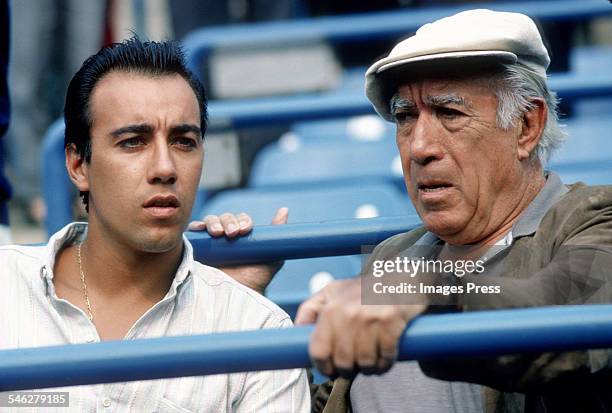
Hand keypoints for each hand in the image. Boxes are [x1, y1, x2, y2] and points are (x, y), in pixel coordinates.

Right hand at [188, 208, 288, 293]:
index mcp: (242, 234)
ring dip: (213, 222)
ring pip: (210, 222)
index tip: (246, 230)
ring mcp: (210, 241)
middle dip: (228, 221)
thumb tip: (284, 210)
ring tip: (218, 233)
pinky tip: (198, 228)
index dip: (243, 220)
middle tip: (232, 233)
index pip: (241, 219)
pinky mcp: (197, 249)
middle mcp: (225, 235)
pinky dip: (196, 227)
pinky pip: (194, 234)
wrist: (236, 298)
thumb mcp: (272, 257)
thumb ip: (278, 235)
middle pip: (225, 218)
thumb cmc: (255, 279)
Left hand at [295, 278, 424, 377]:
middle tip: (352, 368)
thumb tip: (296, 330)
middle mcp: (349, 314)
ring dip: (367, 369)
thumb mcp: (332, 291)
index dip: (323, 366)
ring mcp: (371, 319)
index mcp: (331, 309)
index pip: (318, 350)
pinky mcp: (392, 324)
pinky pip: (386, 358)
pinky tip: (383, 360)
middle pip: (342, 361)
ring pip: (365, 363)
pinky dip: (385, 365)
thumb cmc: (362, 290)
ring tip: (369, 364)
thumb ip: (311, 308)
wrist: (399, 279)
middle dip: (347, 371)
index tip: (329, 370)